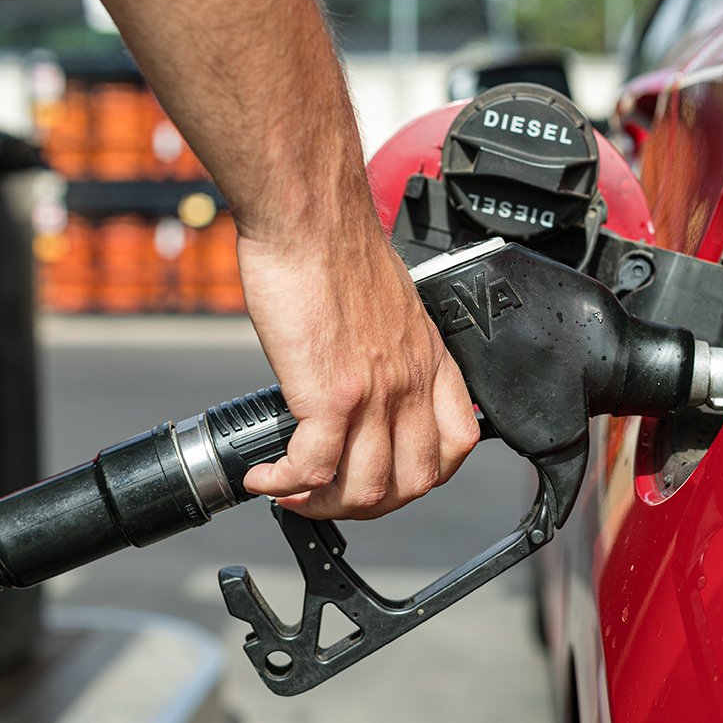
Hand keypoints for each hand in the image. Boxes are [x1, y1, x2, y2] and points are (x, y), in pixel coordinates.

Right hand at [236, 224, 480, 519]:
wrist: (310, 217)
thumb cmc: (336, 246)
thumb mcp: (387, 304)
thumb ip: (385, 345)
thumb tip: (358, 370)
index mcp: (428, 359)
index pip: (458, 443)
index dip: (426, 475)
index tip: (389, 475)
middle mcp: (410, 381)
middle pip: (414, 483)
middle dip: (369, 504)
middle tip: (330, 496)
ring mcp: (375, 393)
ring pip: (367, 489)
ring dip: (324, 505)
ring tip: (290, 493)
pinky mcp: (330, 394)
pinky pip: (313, 470)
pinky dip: (284, 486)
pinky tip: (264, 476)